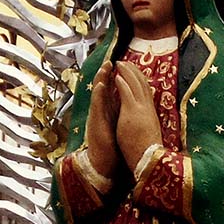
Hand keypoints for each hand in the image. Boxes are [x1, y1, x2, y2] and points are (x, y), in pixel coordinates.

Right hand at [85, 62, 119, 178]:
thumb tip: (129, 104)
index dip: (115, 77)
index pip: (111, 89)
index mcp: (109, 111)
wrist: (103, 164)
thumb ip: (121, 114)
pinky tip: (100, 85)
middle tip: (111, 59)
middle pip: (104, 87)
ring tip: (106, 66)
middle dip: (107, 73)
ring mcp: (97, 116)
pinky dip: (98, 95)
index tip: (121, 65)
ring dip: (101, 79)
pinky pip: (96, 106)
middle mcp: (101, 111)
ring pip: (98, 93)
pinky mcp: (95, 123)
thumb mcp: (119, 125)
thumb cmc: (112, 147)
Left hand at [114, 60, 162, 172]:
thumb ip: (146, 123)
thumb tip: (145, 121)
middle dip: (134, 71)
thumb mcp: (148, 132)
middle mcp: (147, 108)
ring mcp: (140, 109)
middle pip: (143, 84)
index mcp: (150, 113)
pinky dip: (123, 84)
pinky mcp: (132, 113)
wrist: (149, 159)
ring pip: (135, 85)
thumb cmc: (148, 151)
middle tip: (126, 62)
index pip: (146, 91)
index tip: (134, 71)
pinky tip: (117, 76)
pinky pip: (127, 94)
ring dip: (127, 72)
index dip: (140, 79)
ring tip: (120, 63)